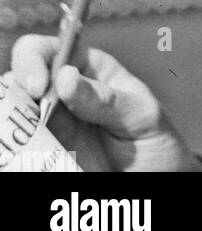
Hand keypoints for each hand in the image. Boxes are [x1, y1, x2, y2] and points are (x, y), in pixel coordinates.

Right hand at [8, 36, 201, 171]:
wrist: (157, 180)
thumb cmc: (154, 140)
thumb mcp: (141, 113)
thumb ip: (106, 97)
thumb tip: (64, 77)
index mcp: (86, 70)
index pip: (46, 50)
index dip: (33, 59)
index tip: (38, 85)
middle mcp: (60, 95)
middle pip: (18, 81)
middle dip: (16, 92)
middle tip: (34, 116)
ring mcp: (49, 127)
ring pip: (12, 115)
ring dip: (14, 123)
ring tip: (36, 140)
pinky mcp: (44, 157)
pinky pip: (20, 150)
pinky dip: (18, 151)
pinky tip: (34, 157)